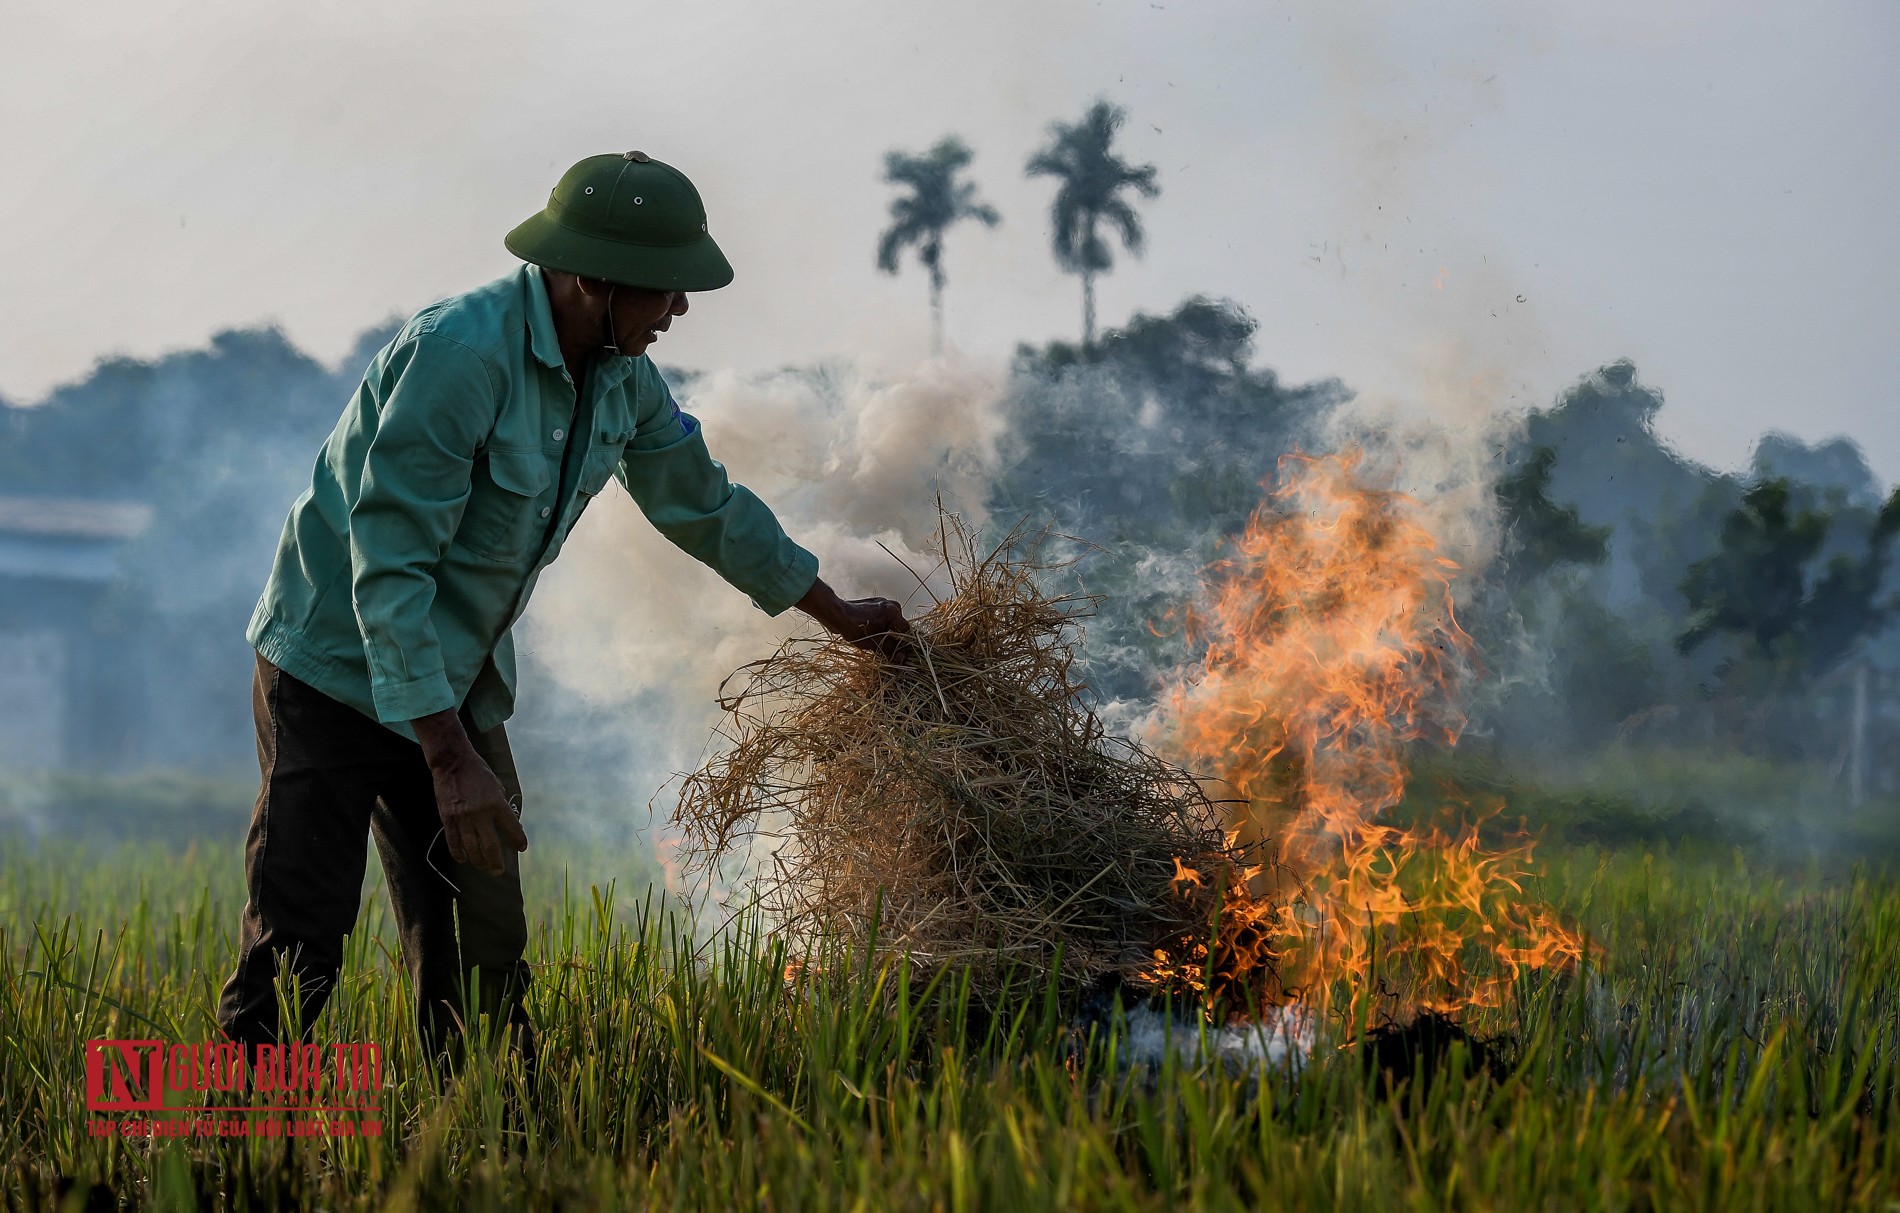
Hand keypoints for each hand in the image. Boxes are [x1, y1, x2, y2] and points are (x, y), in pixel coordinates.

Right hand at [412, 710, 528, 876]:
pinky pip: (453, 841)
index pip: (512, 828)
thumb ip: (500, 805)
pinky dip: (458, 853)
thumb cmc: (477, 772)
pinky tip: (463, 859)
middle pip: (491, 846)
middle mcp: (480, 813)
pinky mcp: (448, 818)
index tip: (521, 848)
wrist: (452, 763)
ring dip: (479, 861)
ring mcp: (463, 818)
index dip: (518, 840)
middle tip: (499, 870)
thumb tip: (506, 822)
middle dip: (496, 861)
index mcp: (496, 804)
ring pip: (472, 848)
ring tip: (483, 867)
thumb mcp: (496, 785)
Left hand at [795, 576, 911, 653]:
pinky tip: (871, 634)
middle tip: (886, 650)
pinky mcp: (874, 604)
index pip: (906, 631)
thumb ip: (890, 649)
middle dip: (894, 638)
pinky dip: (880, 626)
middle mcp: (892, 604)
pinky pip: (883, 618)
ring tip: (876, 642)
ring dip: (887, 633)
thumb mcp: (874, 643)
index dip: (903, 644)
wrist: (836, 614)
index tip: (898, 654)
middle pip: (899, 626)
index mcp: (894, 612)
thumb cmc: (854, 628)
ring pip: (891, 623)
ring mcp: (883, 602)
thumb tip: (903, 658)